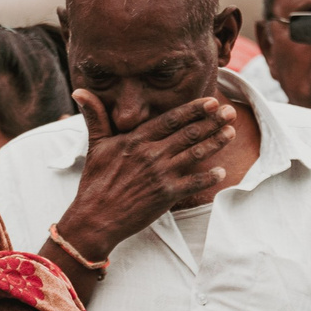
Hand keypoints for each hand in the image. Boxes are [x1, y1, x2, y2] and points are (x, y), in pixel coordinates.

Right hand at [53, 92, 235, 258]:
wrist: (94, 219)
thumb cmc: (95, 182)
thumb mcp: (95, 146)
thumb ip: (95, 117)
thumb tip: (79, 91)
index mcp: (136, 139)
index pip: (171, 119)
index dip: (194, 109)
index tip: (211, 101)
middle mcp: (151, 154)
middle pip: (189, 133)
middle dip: (213, 121)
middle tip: (230, 112)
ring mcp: (161, 175)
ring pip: (195, 154)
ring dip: (216, 143)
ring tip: (231, 132)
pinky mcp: (166, 195)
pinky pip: (194, 183)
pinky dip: (209, 178)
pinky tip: (221, 172)